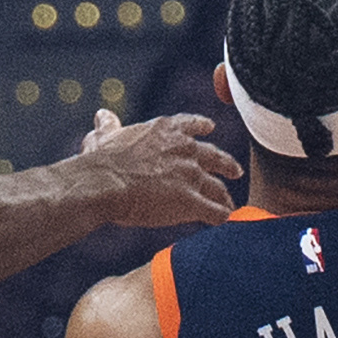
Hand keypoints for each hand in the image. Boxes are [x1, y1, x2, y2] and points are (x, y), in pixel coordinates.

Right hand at [78, 114, 239, 227]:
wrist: (104, 183)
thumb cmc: (102, 161)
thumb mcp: (104, 136)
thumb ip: (109, 126)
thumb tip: (102, 116)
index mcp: (165, 130)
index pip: (190, 123)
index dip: (202, 126)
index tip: (210, 127)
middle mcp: (184, 149)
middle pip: (214, 157)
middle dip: (227, 165)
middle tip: (236, 171)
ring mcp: (191, 175)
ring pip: (217, 187)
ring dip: (224, 197)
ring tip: (229, 205)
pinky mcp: (191, 201)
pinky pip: (215, 212)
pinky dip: (222, 217)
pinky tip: (224, 222)